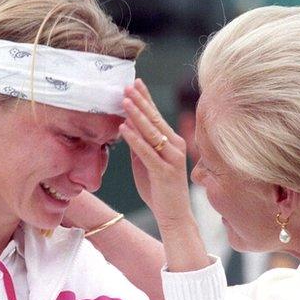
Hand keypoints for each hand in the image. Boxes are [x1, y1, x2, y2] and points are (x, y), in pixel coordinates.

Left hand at [120, 79, 190, 227]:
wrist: (175, 216)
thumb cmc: (160, 190)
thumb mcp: (146, 164)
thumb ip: (139, 146)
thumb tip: (126, 128)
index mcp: (172, 142)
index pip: (157, 116)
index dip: (146, 98)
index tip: (135, 82)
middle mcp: (175, 146)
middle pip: (155, 119)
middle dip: (141, 101)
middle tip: (127, 85)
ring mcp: (172, 158)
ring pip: (152, 132)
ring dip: (137, 115)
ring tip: (124, 100)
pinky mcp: (165, 171)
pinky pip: (147, 152)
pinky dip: (135, 139)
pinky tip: (123, 129)